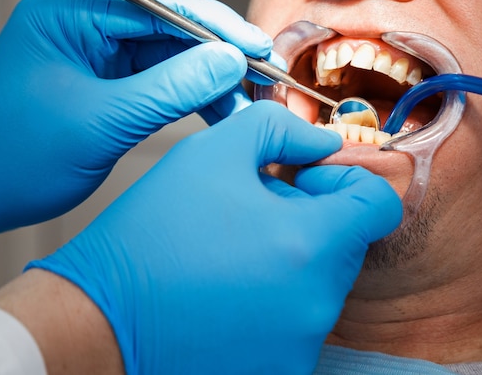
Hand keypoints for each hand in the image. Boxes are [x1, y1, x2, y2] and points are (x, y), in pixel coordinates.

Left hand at [0, 0, 272, 240]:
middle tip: (261, 77)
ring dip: (212, 83)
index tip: (255, 46)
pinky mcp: (112, 90)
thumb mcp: (99, 121)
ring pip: (173, 61)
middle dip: (219, 56)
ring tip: (248, 105)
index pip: (157, 8)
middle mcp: (88, 32)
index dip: (214, 26)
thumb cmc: (13, 157)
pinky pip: (164, 87)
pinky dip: (195, 101)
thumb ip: (168, 89)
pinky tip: (222, 115)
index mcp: (71, 19)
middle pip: (171, 32)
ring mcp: (101, 62)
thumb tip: (226, 62)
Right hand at [27, 101, 401, 373]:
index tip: (305, 179)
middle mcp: (316, 302)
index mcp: (311, 245)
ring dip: (294, 254)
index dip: (347, 181)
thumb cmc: (153, 235)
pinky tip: (231, 283)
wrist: (102, 318)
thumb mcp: (213, 153)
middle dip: (313, 215)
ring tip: (237, 245)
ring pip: (323, 278)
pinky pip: (299, 315)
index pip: (379, 206)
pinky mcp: (280, 368)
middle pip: (349, 242)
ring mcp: (300, 343)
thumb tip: (321, 143)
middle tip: (257, 208)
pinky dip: (279, 293)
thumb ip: (280, 130)